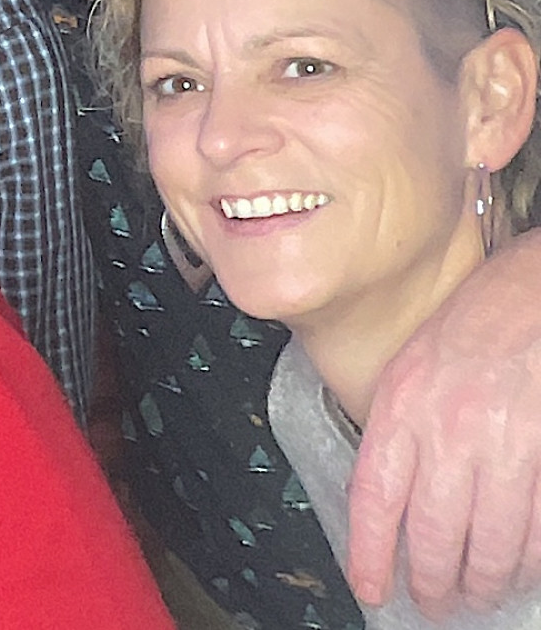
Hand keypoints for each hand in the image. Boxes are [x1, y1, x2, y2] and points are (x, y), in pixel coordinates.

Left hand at [349, 228, 540, 614]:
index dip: (369, 551)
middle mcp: (449, 429)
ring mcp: (504, 442)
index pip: (374, 496)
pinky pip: (538, 523)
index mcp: (401, 406)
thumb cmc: (470, 327)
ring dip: (486, 578)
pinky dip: (531, 555)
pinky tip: (523, 566)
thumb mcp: (409, 370)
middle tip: (437, 603)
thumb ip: (395, 432)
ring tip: (480, 593)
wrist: (530, 294)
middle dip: (435, 580)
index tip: (371, 587)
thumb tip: (385, 501)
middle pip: (435, 531)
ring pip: (493, 539)